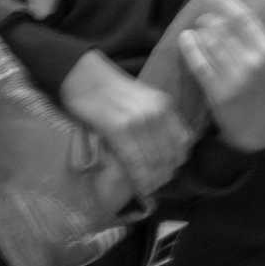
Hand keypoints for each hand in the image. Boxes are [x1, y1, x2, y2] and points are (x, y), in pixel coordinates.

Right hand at [60, 52, 188, 196]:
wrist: (82, 76)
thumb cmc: (109, 90)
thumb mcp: (143, 100)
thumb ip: (157, 119)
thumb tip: (164, 150)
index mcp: (165, 105)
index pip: (183, 141)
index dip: (177, 162)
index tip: (170, 172)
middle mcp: (157, 112)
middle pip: (171, 154)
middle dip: (166, 175)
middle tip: (157, 186)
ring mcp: (140, 121)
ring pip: (155, 161)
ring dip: (154, 180)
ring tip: (149, 189)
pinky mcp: (120, 129)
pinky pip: (136, 161)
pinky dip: (140, 178)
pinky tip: (140, 187)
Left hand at [178, 0, 264, 151]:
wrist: (260, 130)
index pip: (244, 19)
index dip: (226, 3)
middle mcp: (253, 63)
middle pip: (223, 29)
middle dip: (209, 19)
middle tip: (204, 19)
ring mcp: (235, 78)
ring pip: (210, 43)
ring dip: (200, 32)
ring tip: (197, 30)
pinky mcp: (219, 92)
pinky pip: (200, 64)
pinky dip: (190, 48)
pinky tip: (185, 39)